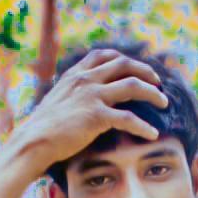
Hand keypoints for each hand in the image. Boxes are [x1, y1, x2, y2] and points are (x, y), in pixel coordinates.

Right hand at [12, 49, 168, 173]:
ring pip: (132, 85)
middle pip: (124, 64)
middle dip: (145, 70)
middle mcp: (86, 80)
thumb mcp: (56, 103)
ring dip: (152, 93)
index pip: (104, 55)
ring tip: (164, 103)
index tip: (137, 68)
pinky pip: (128, 118)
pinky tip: (152, 134)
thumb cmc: (42, 130)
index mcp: (75, 75)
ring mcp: (92, 96)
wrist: (33, 142)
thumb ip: (71, 97)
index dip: (124, 59)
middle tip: (158, 82)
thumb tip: (79, 105)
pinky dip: (143, 126)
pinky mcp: (96, 116)